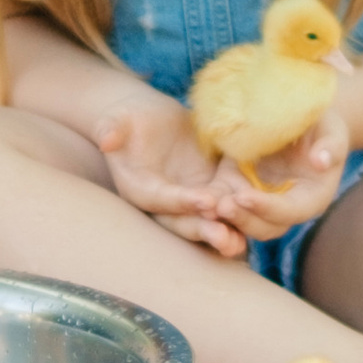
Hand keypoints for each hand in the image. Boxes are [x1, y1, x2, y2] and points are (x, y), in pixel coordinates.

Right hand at [94, 94, 252, 256]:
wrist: (148, 120)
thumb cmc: (128, 119)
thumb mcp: (117, 120)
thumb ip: (111, 129)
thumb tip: (107, 137)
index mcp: (138, 188)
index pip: (160, 199)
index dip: (181, 201)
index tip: (206, 200)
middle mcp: (162, 204)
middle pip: (182, 222)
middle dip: (204, 230)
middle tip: (226, 237)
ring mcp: (185, 202)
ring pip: (204, 223)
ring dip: (222, 233)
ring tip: (240, 243)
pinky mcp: (205, 194)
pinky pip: (221, 210)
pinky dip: (235, 219)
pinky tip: (255, 224)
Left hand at [211, 113, 352, 243]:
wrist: (297, 116)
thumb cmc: (321, 122)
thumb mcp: (332, 128)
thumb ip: (331, 145)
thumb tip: (322, 162)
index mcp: (312, 198)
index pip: (291, 212)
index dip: (268, 208)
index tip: (245, 196)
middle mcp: (285, 207)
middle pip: (264, 227)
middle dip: (242, 219)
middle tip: (221, 207)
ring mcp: (259, 200)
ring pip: (241, 222)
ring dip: (224, 219)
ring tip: (205, 206)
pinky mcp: (236, 187)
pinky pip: (222, 201)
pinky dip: (209, 205)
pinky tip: (196, 198)